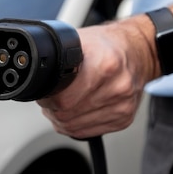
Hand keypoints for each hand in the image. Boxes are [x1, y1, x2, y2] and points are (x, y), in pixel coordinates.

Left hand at [37, 15, 157, 138]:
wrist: (138, 52)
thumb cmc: (107, 45)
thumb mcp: (79, 41)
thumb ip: (59, 58)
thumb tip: (35, 76)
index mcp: (105, 64)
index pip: (64, 97)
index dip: (47, 97)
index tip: (44, 92)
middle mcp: (117, 86)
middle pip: (68, 114)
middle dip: (52, 108)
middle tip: (50, 98)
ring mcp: (122, 105)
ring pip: (75, 126)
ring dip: (61, 119)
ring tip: (61, 104)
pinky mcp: (124, 119)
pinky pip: (88, 132)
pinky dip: (75, 125)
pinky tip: (75, 111)